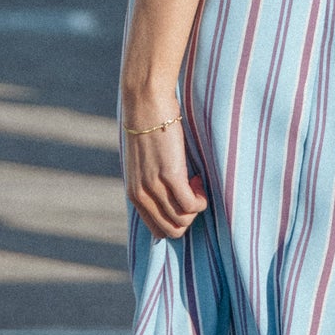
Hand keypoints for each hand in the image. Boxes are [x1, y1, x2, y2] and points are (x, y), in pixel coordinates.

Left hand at [122, 97, 207, 240]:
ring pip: (182, 221)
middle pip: (172, 230)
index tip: (182, 199)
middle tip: (191, 192)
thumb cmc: (148, 128)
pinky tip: (197, 180)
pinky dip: (200, 199)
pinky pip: (191, 205)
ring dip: (195, 207)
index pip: (158, 230)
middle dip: (188, 217)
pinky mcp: (170, 176)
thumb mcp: (144, 163)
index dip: (176, 220)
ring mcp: (155, 187)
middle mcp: (142, 194)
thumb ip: (151, 182)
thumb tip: (170, 196)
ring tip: (195, 182)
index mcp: (134, 194)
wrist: (146, 104)